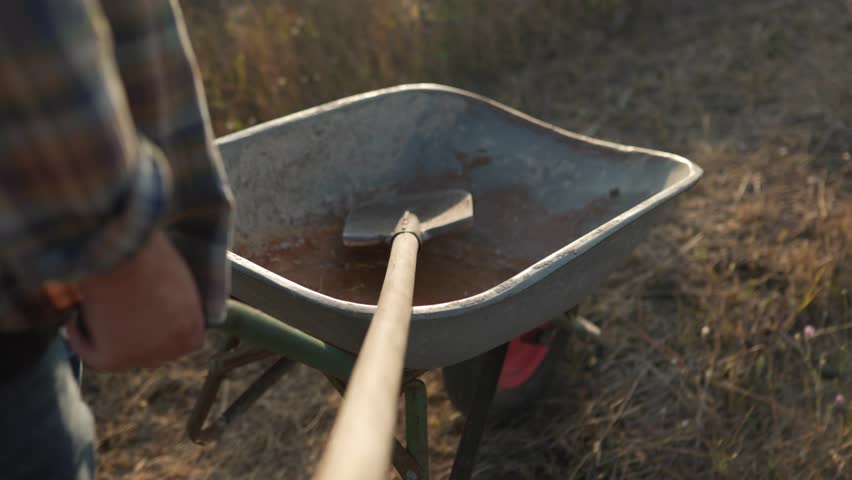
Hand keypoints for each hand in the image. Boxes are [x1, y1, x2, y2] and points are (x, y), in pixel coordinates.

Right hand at [66, 230, 204, 369]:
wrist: (126, 251)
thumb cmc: (150, 256)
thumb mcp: (176, 280)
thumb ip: (175, 304)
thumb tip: (156, 308)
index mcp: (192, 331)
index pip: (179, 345)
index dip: (159, 332)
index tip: (144, 318)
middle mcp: (171, 349)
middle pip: (151, 354)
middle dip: (137, 339)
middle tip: (118, 318)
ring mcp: (142, 356)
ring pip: (120, 355)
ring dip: (106, 337)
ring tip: (96, 311)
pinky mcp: (112, 358)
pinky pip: (91, 355)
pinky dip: (79, 337)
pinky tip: (75, 318)